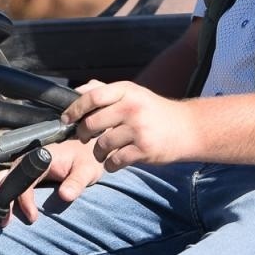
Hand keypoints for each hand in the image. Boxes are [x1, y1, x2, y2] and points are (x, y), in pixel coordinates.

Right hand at [0, 138, 105, 224]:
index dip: (25, 200)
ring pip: (3, 181)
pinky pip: (9, 185)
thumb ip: (77, 182)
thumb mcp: (87, 170)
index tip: (32, 217)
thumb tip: (65, 195)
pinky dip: (2, 197)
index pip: (25, 180)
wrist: (88, 151)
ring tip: (0, 220)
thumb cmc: (87, 159)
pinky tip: (3, 213)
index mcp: (41, 158)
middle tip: (3, 221)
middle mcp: (28, 162)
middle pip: (5, 178)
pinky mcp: (25, 175)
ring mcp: (25, 168)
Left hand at [62, 80, 199, 171]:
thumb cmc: (155, 111)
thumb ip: (106, 91)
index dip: (75, 108)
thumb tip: (77, 91)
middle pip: (92, 123)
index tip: (66, 119)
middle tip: (85, 137)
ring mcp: (139, 129)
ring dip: (98, 152)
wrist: (188, 128)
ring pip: (102, 144)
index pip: (93, 96)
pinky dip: (110, 164)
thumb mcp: (134, 94)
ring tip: (103, 151)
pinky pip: (115, 160)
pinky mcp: (144, 149)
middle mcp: (132, 107)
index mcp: (127, 91)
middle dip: (83, 133)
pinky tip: (115, 161)